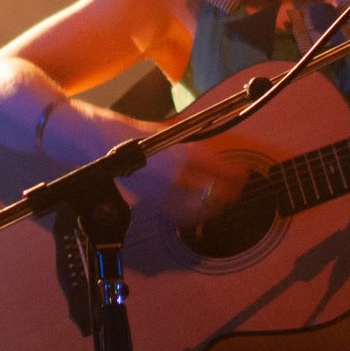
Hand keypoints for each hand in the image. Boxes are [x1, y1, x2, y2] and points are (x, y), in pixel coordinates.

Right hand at [130, 130, 252, 224]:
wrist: (107, 144)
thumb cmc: (139, 138)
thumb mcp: (171, 136)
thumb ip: (193, 149)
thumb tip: (215, 161)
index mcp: (183, 152)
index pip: (218, 168)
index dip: (234, 174)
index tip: (243, 175)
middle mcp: (177, 172)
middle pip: (213, 189)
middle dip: (228, 192)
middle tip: (237, 191)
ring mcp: (165, 189)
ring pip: (199, 205)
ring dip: (214, 206)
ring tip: (222, 203)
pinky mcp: (155, 201)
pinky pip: (180, 214)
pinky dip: (194, 214)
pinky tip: (199, 211)